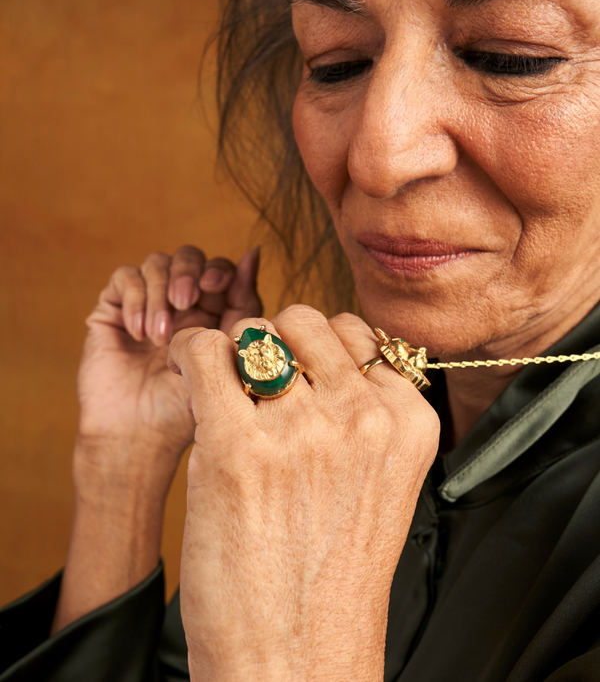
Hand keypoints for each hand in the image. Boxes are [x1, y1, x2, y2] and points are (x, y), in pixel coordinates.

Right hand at [52, 245, 261, 633]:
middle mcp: (180, 304)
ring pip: (157, 262)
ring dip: (161, 292)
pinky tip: (141, 333)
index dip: (220, 269)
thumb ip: (242, 304)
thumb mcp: (226, 353)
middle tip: (188, 302)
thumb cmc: (191, 408)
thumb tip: (256, 251)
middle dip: (189, 272)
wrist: (142, 441)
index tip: (218, 287)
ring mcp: (147, 305)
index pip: (219, 268)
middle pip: (189, 256)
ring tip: (161, 335)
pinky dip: (137, 298)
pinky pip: (125, 278)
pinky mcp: (114, 311)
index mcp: (213, 312)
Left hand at [169, 306, 439, 681]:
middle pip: (305, 320)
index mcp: (408, 421)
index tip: (301, 383)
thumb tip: (316, 344)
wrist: (297, 657)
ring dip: (235, 354)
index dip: (319, 353)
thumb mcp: (380, 481)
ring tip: (228, 397)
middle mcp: (363, 417)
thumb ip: (365, 412)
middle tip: (260, 387)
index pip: (358, 333)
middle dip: (278, 342)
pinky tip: (193, 383)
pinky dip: (192, 358)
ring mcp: (300, 430)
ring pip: (253, 332)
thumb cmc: (331, 573)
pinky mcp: (235, 446)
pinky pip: (204, 354)